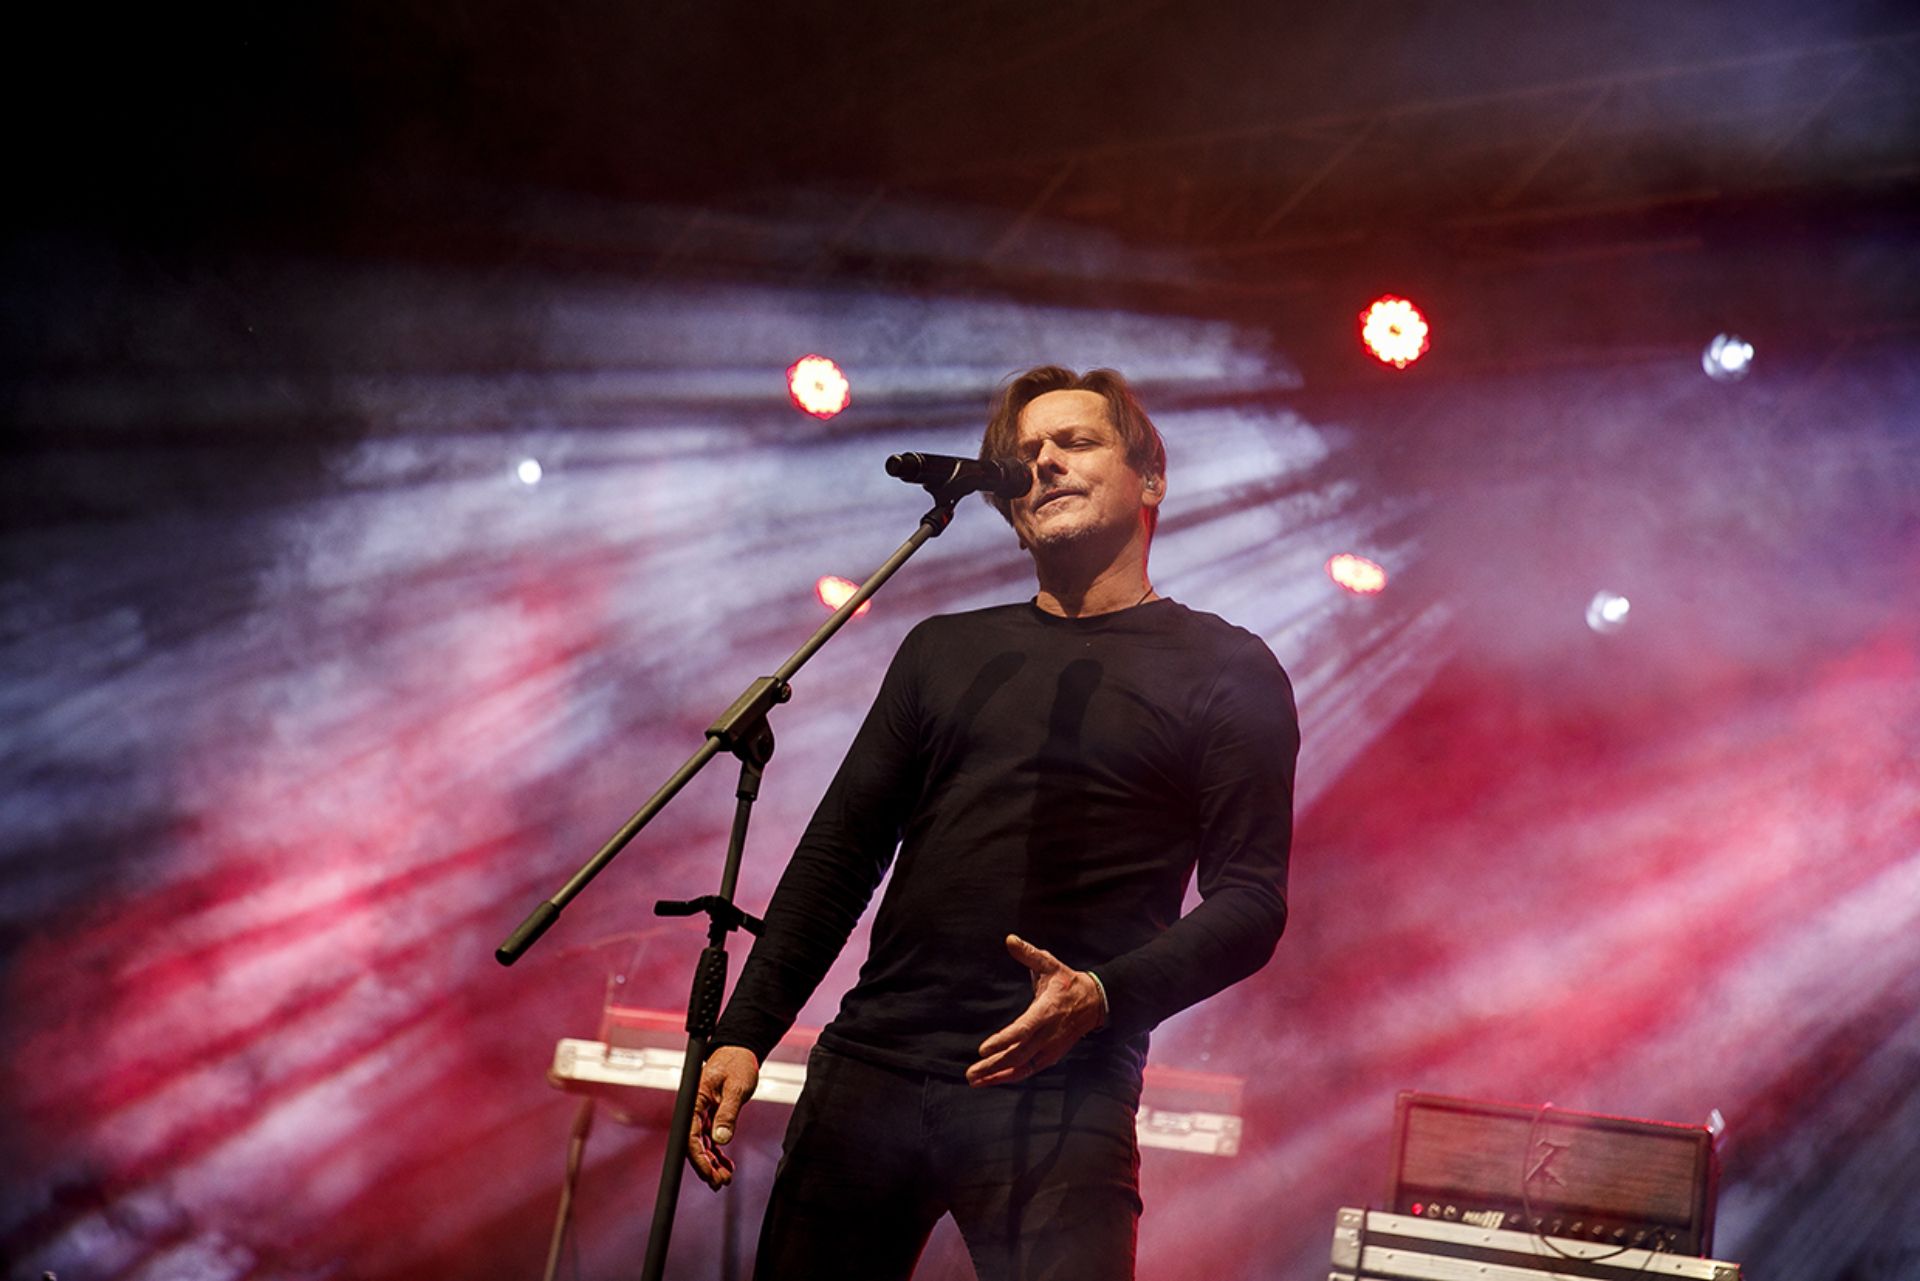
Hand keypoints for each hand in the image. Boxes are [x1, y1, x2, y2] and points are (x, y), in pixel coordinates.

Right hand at [688, 1045, 759, 1189]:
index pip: (690, 1135)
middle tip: (719, 1182)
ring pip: (703, 1145)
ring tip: (724, 1178)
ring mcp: (702, 1113)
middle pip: (694, 1144)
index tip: (708, 1174)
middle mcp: (695, 1109)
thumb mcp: (736, 1087)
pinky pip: (711, 1139)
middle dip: (705, 1166)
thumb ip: (728, 1112)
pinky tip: (727, 1165)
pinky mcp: (711, 1115)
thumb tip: (721, 1138)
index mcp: (695, 1100)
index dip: (698, 1158)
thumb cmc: (737, 1063)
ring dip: (712, 1163)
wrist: (741, 1051)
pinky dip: (718, 1153)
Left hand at [965, 934, 1106, 1087]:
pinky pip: (1029, 1070)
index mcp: (1046, 1012)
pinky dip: (1011, 1076)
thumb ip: (1029, 954)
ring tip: (975, 1080)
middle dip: (993, 1065)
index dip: (1003, 1041)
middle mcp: (1048, 1034)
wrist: (1094, 1003)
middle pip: (1018, 1054)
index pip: (1022, 1030)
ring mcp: (1050, 1048)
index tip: (983, 1049)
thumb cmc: (1067, 982)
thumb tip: (1010, 939)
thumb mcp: (1050, 964)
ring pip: (1022, 1066)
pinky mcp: (1051, 1056)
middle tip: (971, 1072)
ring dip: (998, 1075)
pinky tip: (994, 1079)